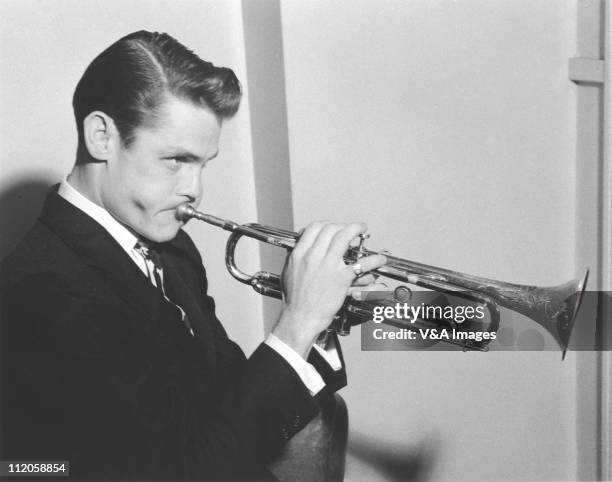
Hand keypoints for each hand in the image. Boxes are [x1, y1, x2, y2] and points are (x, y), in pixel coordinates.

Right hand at [272, 221, 386, 357]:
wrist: (300, 317)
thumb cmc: (294, 299)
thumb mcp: (288, 271)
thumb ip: (295, 256)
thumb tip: (301, 245)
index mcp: (299, 253)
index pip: (314, 227)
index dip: (326, 224)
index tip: (333, 227)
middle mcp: (313, 256)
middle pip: (331, 229)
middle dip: (342, 226)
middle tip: (349, 229)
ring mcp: (328, 266)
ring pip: (344, 237)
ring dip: (356, 229)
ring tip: (362, 230)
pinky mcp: (341, 278)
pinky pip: (361, 263)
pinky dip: (372, 259)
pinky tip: (378, 259)